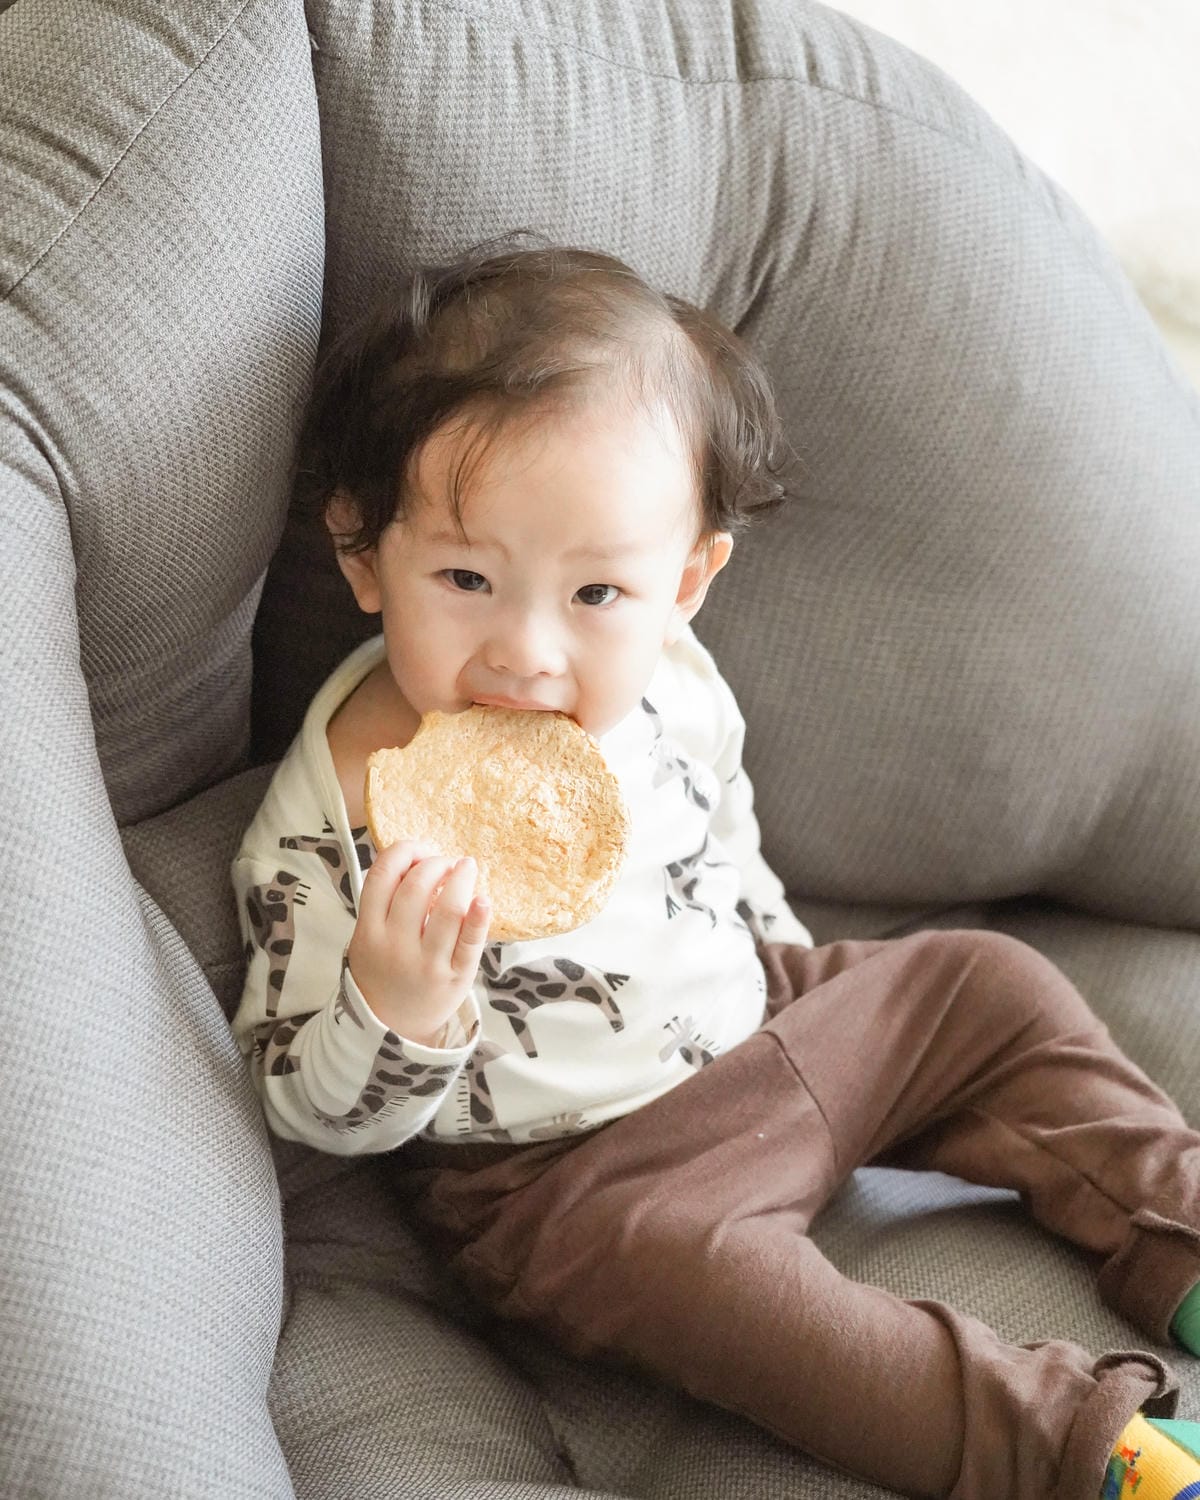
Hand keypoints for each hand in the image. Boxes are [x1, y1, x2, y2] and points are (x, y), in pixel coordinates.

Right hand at [347, 839, 490, 1044]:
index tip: (420, 850)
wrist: (391, 1026)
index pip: (383, 874)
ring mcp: (426, 963)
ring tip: (466, 868)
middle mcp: (395, 945)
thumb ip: (383, 902)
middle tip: (448, 862)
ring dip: (461, 879)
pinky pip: (470, 942)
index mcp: (368, 930)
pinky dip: (480, 917)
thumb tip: (418, 857)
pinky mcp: (455, 977)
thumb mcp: (366, 938)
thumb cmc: (383, 970)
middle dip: (436, 863)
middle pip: (418, 886)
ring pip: (448, 909)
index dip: (405, 851)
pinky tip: (483, 899)